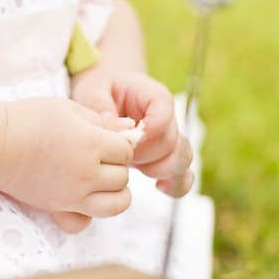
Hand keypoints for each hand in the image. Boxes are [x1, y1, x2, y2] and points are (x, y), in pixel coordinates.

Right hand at [0, 97, 135, 224]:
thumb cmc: (28, 120)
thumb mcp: (67, 109)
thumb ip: (100, 120)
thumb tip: (129, 127)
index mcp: (91, 143)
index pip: (126, 150)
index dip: (119, 142)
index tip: (103, 137)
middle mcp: (87, 171)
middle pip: (123, 175)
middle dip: (117, 164)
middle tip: (100, 155)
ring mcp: (74, 193)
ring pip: (119, 201)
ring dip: (116, 189)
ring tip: (103, 178)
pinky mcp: (61, 206)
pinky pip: (93, 218)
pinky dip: (100, 208)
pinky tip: (91, 194)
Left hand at [71, 68, 193, 198]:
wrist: (105, 94)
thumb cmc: (100, 90)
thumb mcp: (94, 91)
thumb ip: (102, 106)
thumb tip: (120, 130)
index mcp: (154, 96)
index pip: (164, 114)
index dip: (148, 131)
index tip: (127, 137)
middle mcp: (168, 117)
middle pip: (171, 142)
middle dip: (146, 155)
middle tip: (122, 155)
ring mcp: (170, 138)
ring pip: (182, 159)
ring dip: (160, 171)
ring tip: (138, 168)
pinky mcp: (167, 157)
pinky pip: (184, 174)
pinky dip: (176, 185)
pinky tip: (159, 187)